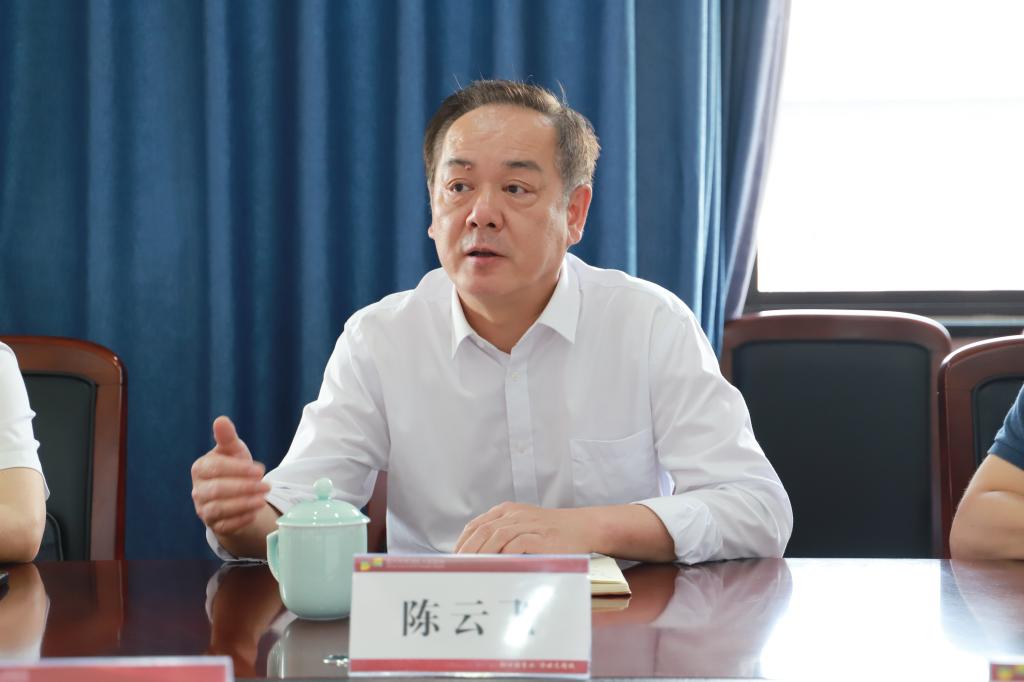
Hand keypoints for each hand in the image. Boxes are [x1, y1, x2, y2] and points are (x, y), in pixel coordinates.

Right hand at [191, 416, 270, 534]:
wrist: (236, 494)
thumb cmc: (234, 467)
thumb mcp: (234, 451)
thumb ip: (227, 437)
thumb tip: (221, 420)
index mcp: (201, 468)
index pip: (216, 468)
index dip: (239, 469)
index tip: (260, 470)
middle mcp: (198, 490)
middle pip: (217, 490)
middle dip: (244, 488)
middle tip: (267, 486)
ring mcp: (204, 509)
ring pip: (219, 509)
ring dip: (244, 504)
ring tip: (263, 500)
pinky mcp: (214, 525)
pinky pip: (225, 525)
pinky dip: (241, 519)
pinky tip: (255, 513)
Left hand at [454, 502, 601, 554]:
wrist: (582, 527)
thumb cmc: (551, 532)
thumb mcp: (524, 525)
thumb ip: (503, 534)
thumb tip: (477, 556)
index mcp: (508, 510)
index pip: (477, 524)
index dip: (463, 541)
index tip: (455, 558)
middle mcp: (516, 514)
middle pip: (483, 530)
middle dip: (468, 550)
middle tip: (459, 567)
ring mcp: (529, 525)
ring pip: (497, 536)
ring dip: (481, 554)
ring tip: (473, 569)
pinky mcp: (541, 537)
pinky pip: (517, 544)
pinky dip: (504, 555)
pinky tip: (496, 566)